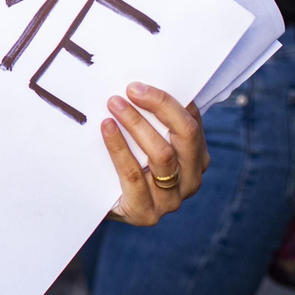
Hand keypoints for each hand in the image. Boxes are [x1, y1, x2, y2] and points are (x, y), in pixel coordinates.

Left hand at [101, 83, 208, 225]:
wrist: (97, 205)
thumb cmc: (123, 163)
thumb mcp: (141, 140)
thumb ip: (151, 118)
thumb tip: (140, 82)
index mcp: (197, 157)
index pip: (192, 121)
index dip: (168, 100)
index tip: (140, 85)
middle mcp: (191, 179)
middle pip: (185, 135)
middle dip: (159, 107)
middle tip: (129, 90)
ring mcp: (171, 200)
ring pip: (162, 154)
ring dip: (137, 124)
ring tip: (114, 104)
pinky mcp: (146, 213)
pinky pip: (133, 175)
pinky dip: (120, 148)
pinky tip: (107, 128)